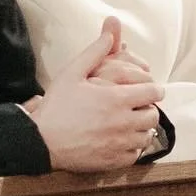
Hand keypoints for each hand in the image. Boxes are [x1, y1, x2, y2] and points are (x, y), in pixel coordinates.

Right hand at [28, 16, 162, 170]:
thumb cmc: (56, 106)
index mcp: (117, 98)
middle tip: (138, 107)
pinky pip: (136, 154)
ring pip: (147, 136)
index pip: (153, 92)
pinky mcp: (114, 161)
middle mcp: (123, 121)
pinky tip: (122, 141)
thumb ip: (94, 53)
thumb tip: (110, 35)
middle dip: (149, 109)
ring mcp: (120, 143)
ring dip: (142, 128)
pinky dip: (133, 147)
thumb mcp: (72, 73)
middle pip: (153, 115)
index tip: (150, 90)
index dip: (154, 89)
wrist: (41, 140)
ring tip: (130, 124)